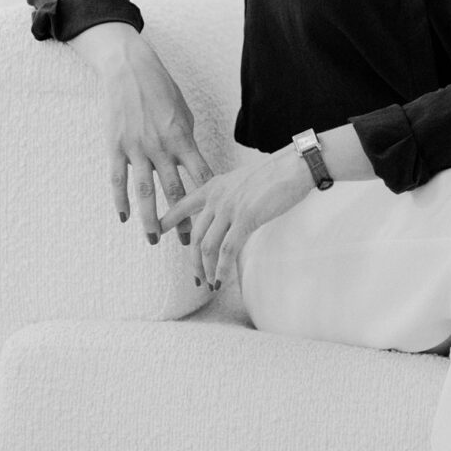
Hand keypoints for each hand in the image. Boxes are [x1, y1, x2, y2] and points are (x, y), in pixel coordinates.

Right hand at [104, 43, 214, 244]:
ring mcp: (136, 148)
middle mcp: (160, 146)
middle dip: (183, 219)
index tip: (218, 218)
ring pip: (144, 191)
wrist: (129, 69)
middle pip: (174, 190)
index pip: (201, 174)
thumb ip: (187, 141)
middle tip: (190, 244)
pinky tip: (124, 218)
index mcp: (181, 137)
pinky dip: (120, 200)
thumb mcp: (183, 113)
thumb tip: (195, 166)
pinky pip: (117, 179)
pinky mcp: (115, 146)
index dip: (209, 199)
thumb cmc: (161, 90)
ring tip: (155, 239)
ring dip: (150, 218)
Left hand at [159, 146, 312, 289]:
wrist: (294, 166)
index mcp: (214, 185)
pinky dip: (220, 270)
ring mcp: (230, 207)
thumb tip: (225, 217)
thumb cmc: (274, 174)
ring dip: (205, 269)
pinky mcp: (245, 218)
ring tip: (208, 283)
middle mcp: (217, 196)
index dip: (169, 219)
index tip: (157, 231)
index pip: (183, 203)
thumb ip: (228, 196)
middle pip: (194, 234)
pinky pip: (226, 250)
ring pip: (206, 246)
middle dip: (192, 260)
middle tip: (196, 277)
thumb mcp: (241, 180)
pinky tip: (220, 280)